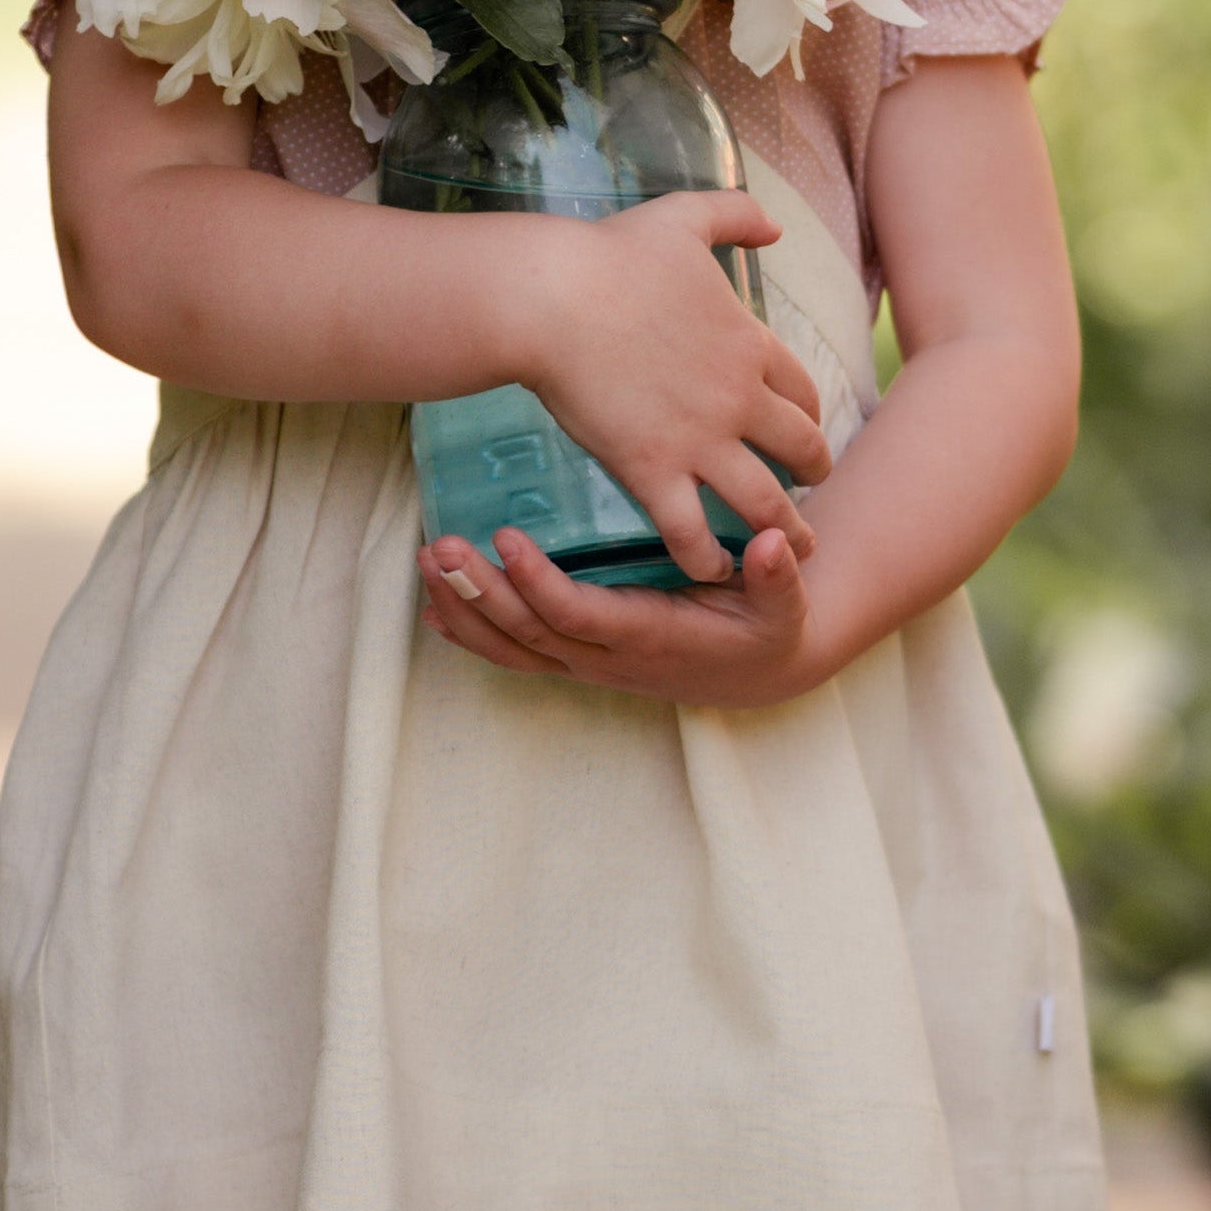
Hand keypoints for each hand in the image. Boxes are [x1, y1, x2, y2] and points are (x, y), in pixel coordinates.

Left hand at [417, 508, 820, 706]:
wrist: (760, 672)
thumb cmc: (767, 627)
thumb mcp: (783, 604)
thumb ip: (777, 577)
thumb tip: (774, 543)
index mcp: (651, 638)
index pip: (580, 616)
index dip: (539, 583)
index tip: (508, 538)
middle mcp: (610, 658)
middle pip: (529, 633)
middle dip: (480, 593)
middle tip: (441, 547)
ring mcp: (589, 662)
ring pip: (513, 647)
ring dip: (465, 609)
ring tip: (427, 563)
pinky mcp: (579, 657)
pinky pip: (515, 652)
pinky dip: (472, 633)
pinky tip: (436, 606)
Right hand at [515, 192, 830, 571]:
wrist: (551, 297)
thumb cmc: (610, 255)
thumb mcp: (685, 218)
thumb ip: (735, 216)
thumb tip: (775, 226)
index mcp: (749, 343)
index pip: (803, 391)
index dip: (809, 416)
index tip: (802, 432)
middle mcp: (739, 398)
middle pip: (801, 450)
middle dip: (812, 474)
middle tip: (808, 492)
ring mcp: (699, 440)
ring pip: (765, 503)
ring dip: (784, 531)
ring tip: (787, 550)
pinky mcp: (652, 472)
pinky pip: (695, 534)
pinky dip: (710, 559)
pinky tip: (712, 569)